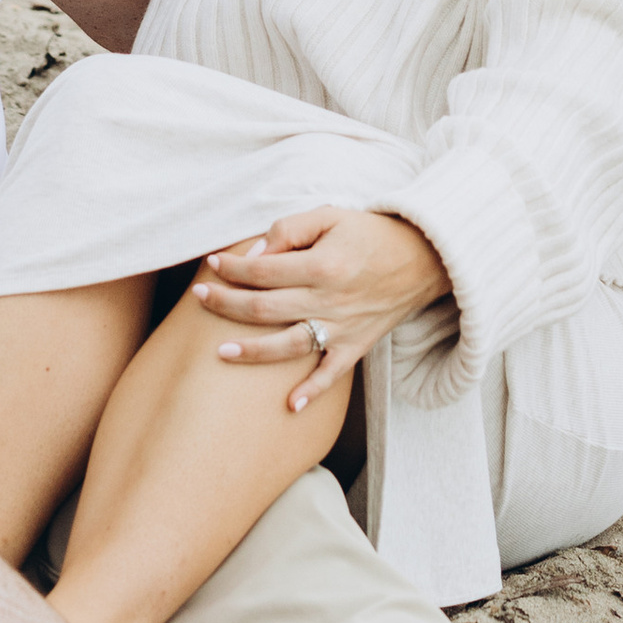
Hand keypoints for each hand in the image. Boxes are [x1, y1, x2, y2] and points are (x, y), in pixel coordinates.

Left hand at [193, 206, 450, 413]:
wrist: (422, 257)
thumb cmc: (370, 233)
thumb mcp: (330, 215)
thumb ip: (290, 230)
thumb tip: (256, 255)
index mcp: (322, 265)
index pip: (263, 270)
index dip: (233, 267)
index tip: (212, 265)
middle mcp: (330, 299)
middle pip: (266, 308)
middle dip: (227, 304)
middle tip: (200, 298)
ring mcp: (344, 327)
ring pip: (289, 345)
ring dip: (253, 351)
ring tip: (221, 352)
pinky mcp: (357, 345)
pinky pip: (332, 374)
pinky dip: (312, 392)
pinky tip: (289, 406)